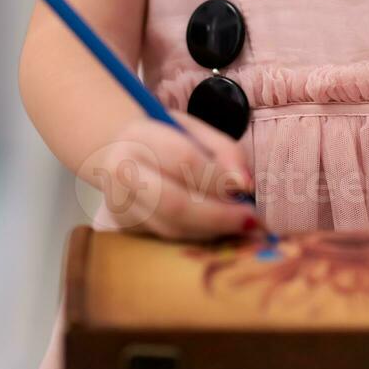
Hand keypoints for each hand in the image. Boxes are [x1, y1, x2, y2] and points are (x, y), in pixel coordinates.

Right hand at [88, 110, 263, 241]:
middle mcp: (123, 171)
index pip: (183, 159)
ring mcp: (120, 203)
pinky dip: (200, 236)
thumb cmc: (164, 137)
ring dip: (213, 230)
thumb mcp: (195, 130)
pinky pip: (168, 238)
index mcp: (139, 135)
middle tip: (251, 220)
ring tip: (241, 225)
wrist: (117, 150)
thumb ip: (225, 151)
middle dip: (219, 215)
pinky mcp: (125, 227)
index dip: (218, 177)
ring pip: (172, 227)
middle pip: (174, 203)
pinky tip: (219, 229)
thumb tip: (245, 185)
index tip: (247, 188)